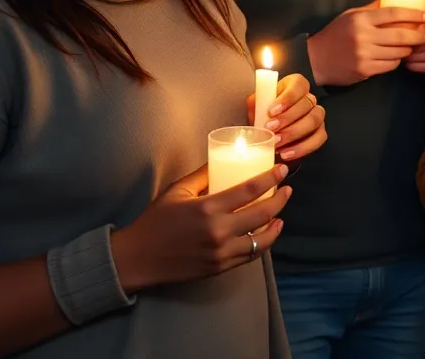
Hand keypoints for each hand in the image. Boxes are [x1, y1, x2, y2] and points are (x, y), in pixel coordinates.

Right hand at [111, 163, 290, 293]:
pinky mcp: (220, 268)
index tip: (282, 169)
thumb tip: (223, 157)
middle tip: (287, 188)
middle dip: (280, 199)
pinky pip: (250, 255)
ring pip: (261, 239)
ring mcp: (221, 253)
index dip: (270, 178)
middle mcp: (218, 232)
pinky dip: (262, 243)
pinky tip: (266, 233)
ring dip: (276, 224)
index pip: (250, 190)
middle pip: (262, 214)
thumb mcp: (177, 191)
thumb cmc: (155, 221)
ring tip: (280, 213)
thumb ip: (203, 175)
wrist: (137, 259)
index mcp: (207, 208)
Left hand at [248, 74, 326, 161]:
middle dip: (288, 118)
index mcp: (296, 85)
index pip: (299, 85)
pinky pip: (318, 139)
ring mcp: (317, 115)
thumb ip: (257, 104)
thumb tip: (257, 108)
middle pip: (307, 104)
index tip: (271, 111)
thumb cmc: (263, 115)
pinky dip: (302, 148)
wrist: (268, 133)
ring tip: (277, 143)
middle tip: (271, 129)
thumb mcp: (256, 105)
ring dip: (294, 133)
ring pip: (314, 121)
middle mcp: (309, 99)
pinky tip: (286, 153)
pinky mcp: (320, 132)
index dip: (287, 98)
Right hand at [306, 1, 424, 85]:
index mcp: (361, 19)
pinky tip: (395, 56)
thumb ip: (372, 8)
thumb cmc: (335, 34)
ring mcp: (365, 54)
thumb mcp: (350, 15)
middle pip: (400, 35)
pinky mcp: (365, 70)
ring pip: (398, 52)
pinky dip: (396, 60)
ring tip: (411, 46)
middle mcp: (363, 36)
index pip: (393, 13)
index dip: (412, 14)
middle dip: (418, 35)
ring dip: (407, 49)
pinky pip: (390, 65)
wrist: (316, 59)